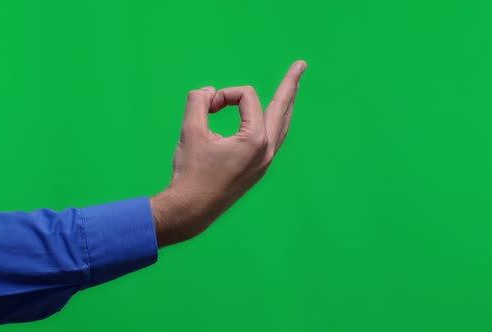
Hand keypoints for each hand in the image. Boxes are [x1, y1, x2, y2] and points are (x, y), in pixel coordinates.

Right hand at [150, 60, 307, 246]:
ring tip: (294, 87)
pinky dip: (275, 122)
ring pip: (282, 125)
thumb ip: (199, 101)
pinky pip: (273, 139)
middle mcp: (267, 150)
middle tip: (301, 64)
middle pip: (283, 108)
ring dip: (285, 104)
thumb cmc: (191, 171)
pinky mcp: (258, 170)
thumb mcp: (190, 130)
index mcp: (255, 139)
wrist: (192, 210)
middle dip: (290, 84)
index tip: (206, 108)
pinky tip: (276, 118)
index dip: (224, 95)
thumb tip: (208, 91)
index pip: (247, 97)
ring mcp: (265, 162)